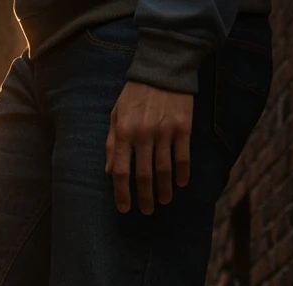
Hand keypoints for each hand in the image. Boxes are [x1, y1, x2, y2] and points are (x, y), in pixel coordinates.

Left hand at [106, 82, 192, 213]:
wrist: (163, 67)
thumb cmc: (135, 94)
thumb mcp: (115, 116)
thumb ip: (111, 144)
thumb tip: (109, 172)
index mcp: (123, 133)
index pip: (121, 172)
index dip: (122, 193)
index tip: (125, 208)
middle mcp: (143, 134)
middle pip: (143, 175)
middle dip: (145, 197)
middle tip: (147, 211)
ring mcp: (164, 131)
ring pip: (164, 169)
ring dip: (164, 189)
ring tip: (164, 201)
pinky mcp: (183, 126)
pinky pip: (183, 155)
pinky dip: (182, 172)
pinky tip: (181, 184)